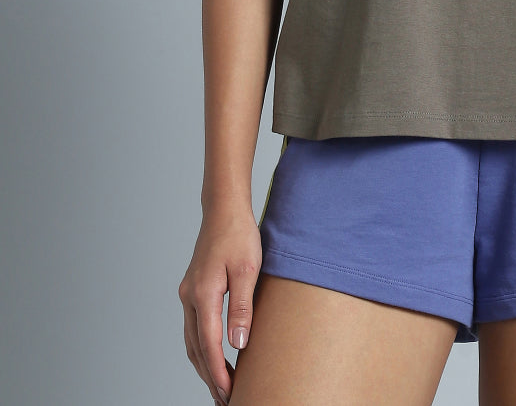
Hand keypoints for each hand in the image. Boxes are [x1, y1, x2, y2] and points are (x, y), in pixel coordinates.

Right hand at [178, 204, 262, 403]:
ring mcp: (188, 294)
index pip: (209, 345)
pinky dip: (202, 348)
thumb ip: (242, 308)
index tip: (229, 394)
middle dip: (209, 377)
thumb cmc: (239, 234)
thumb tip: (238, 344)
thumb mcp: (248, 269)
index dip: (218, 373)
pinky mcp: (193, 290)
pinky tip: (213, 356)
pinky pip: (194, 327)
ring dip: (204, 365)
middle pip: (196, 349)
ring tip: (221, 386)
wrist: (224, 209)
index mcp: (202, 294)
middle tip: (226, 400)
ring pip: (192, 341)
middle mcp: (189, 297)